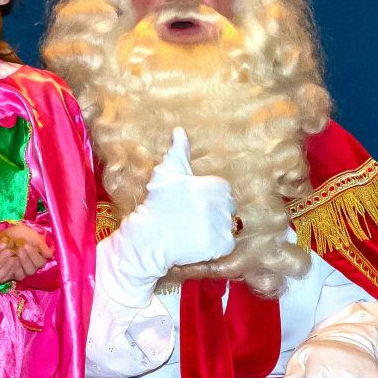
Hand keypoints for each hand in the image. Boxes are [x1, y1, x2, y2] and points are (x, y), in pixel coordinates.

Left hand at [0, 221, 53, 279]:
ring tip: (13, 253)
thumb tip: (49, 255)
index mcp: (38, 257)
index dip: (34, 255)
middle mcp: (31, 266)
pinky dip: (11, 268)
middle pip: (32, 270)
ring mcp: (21, 271)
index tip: (26, 245)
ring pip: (24, 274)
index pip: (41, 263)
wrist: (2, 235)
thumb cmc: (18, 234)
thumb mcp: (31, 235)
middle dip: (25, 259)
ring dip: (19, 264)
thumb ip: (41, 245)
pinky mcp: (12, 274)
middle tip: (19, 249)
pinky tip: (8, 259)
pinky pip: (14, 275)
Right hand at [104, 128, 236, 297]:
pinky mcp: (223, 245)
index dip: (205, 200)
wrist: (150, 236)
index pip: (222, 194)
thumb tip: (179, 131)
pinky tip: (196, 242)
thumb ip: (179, 150)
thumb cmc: (158, 202)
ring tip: (192, 231)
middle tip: (189, 220)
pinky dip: (214, 247)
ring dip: (213, 231)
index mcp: (219, 185)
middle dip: (211, 215)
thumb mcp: (168, 172)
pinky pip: (225, 245)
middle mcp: (226, 203)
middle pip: (226, 211)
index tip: (189, 206)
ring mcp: (225, 225)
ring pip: (226, 228)